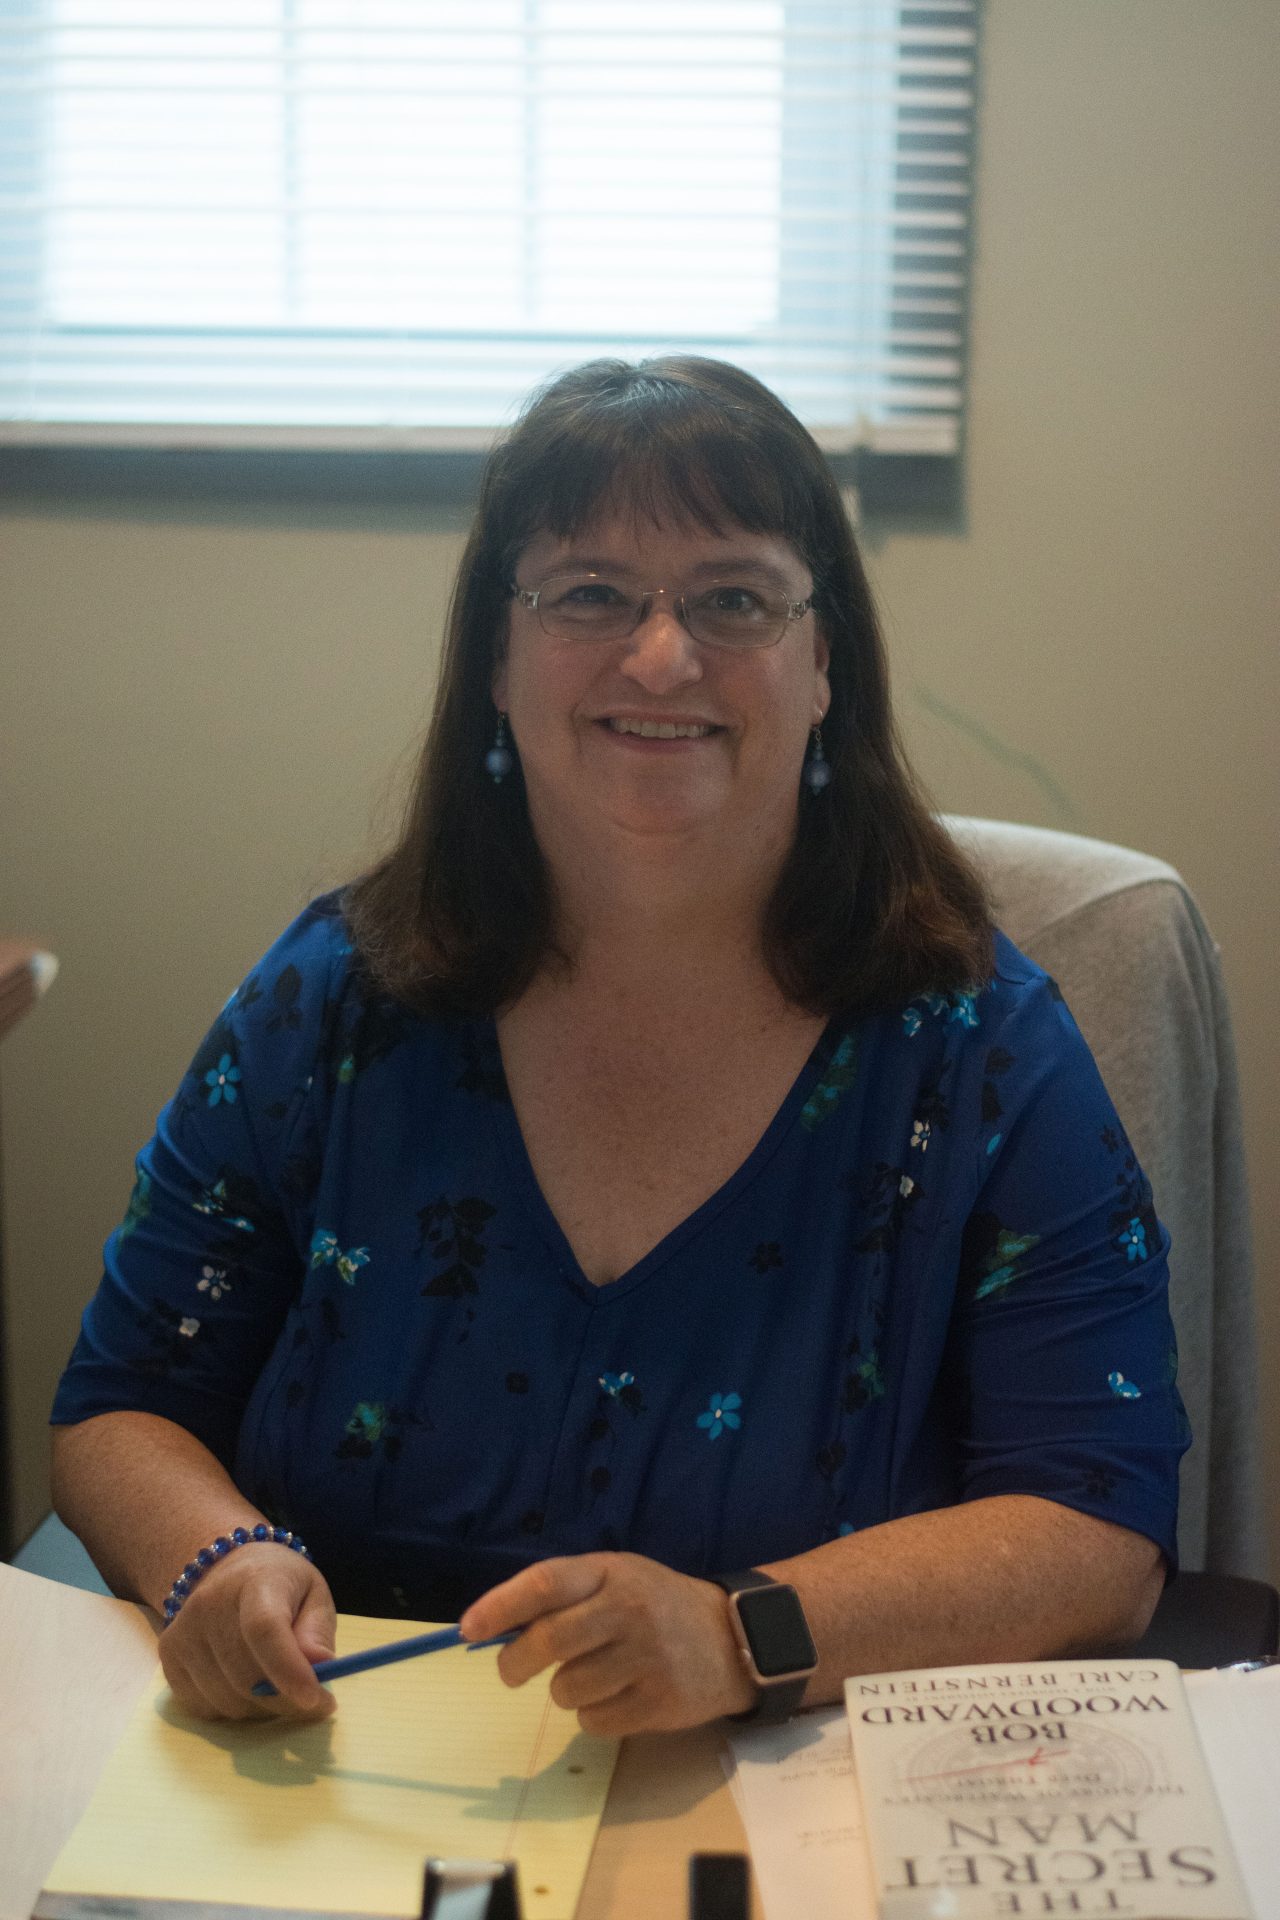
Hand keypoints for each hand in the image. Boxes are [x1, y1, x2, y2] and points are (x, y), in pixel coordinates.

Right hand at [157, 1545, 337, 1721]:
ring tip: (277, 1685)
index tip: (316, 1700)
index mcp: (255, 1580)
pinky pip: (204, 1708)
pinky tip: (245, 1684)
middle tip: (314, 1701)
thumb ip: (318, 1630)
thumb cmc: (281, 1586)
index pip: (264, 1628)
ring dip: (261, 1708)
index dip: (288, 1669)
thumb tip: (320, 1664)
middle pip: (246, 1675)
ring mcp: (183, 1630)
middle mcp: (210, 1603)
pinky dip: (232, 1709)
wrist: (229, 1570)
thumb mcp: (314, 1594)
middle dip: (286, 1701)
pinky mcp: (168, 1655)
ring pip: (226, 1700)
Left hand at [458, 1552, 756, 1736]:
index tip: (468, 1628)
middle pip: (550, 1641)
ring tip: (592, 1674)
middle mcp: (628, 1611)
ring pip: (568, 1689)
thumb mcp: (617, 1578)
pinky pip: (595, 1720)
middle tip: (510, 1672)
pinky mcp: (659, 1702)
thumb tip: (497, 1627)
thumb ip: (566, 1595)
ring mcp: (646, 1658)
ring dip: (565, 1689)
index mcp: (611, 1573)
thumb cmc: (656, 1604)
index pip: (545, 1583)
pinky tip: (618, 1694)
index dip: (501, 1606)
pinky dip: (594, 1714)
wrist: (731, 1638)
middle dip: (515, 1663)